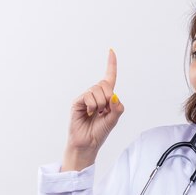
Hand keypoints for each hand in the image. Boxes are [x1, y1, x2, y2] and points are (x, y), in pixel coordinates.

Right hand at [62, 49, 124, 170]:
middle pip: (104, 84)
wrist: (88, 143)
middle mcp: (95, 95)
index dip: (111, 65)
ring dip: (100, 103)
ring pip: (97, 90)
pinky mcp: (77, 102)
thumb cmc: (99, 132)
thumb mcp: (114, 120)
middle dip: (108, 97)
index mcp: (106, 97)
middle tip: (105, 110)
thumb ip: (118, 108)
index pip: (109, 78)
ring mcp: (86, 98)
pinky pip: (88, 96)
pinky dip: (93, 105)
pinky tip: (89, 113)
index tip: (111, 51)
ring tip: (96, 114)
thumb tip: (114, 96)